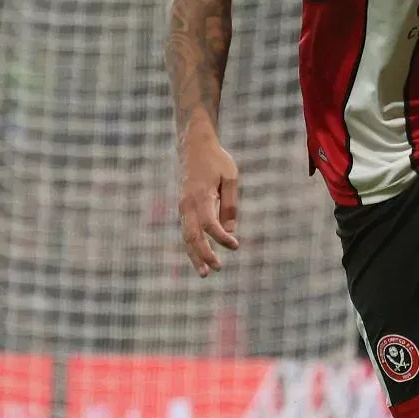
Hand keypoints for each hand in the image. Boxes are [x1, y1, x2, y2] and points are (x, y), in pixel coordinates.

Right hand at [177, 127, 239, 275]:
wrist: (193, 145)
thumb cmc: (216, 160)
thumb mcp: (230, 178)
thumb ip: (230, 205)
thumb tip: (230, 231)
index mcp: (201, 196)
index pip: (209, 224)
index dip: (221, 238)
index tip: (235, 246)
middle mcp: (187, 204)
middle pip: (192, 235)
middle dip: (203, 254)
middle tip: (215, 270)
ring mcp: (182, 206)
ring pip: (185, 236)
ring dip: (194, 255)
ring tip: (204, 272)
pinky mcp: (182, 207)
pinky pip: (185, 230)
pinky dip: (191, 245)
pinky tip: (199, 256)